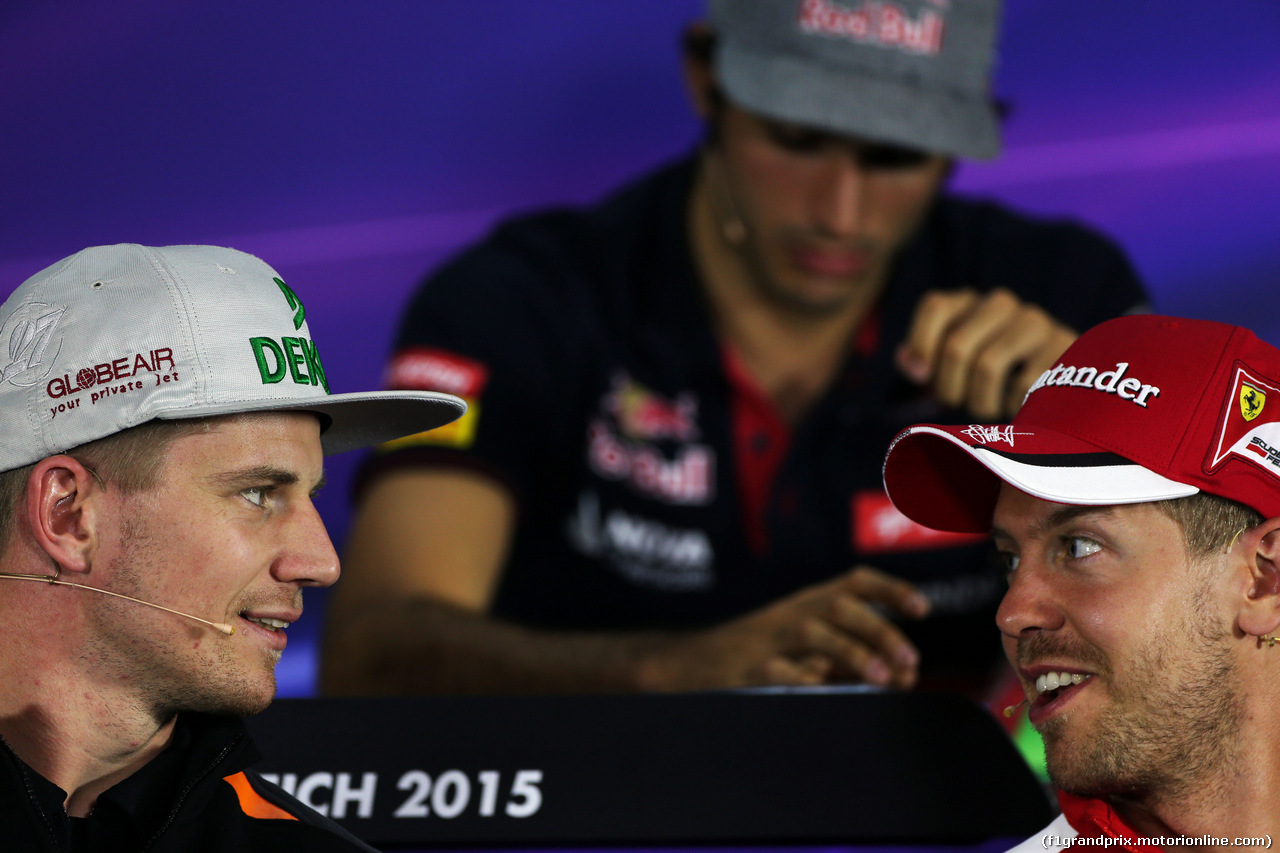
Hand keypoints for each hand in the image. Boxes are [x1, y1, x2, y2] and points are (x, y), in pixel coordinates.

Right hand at [652, 566, 930, 689]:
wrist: (689, 664)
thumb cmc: (761, 655)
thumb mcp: (803, 640)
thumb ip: (849, 653)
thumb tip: (903, 676)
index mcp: (808, 602)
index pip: (854, 581)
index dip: (890, 589)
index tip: (923, 609)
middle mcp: (791, 614)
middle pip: (841, 607)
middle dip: (880, 631)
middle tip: (909, 662)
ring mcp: (768, 641)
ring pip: (815, 634)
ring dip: (854, 654)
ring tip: (883, 679)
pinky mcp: (747, 670)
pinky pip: (781, 671)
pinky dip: (806, 679)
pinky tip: (826, 689)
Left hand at [895, 288, 1076, 419]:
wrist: (1054, 381)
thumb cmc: (986, 374)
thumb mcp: (948, 366)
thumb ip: (920, 361)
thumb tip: (912, 365)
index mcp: (967, 302)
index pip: (935, 306)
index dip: (922, 345)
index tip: (921, 379)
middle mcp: (999, 303)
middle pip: (957, 346)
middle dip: (948, 388)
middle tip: (955, 404)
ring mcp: (1033, 321)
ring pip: (988, 367)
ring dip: (978, 402)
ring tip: (984, 409)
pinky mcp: (1061, 346)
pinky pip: (1022, 385)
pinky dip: (1011, 405)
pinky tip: (1017, 404)